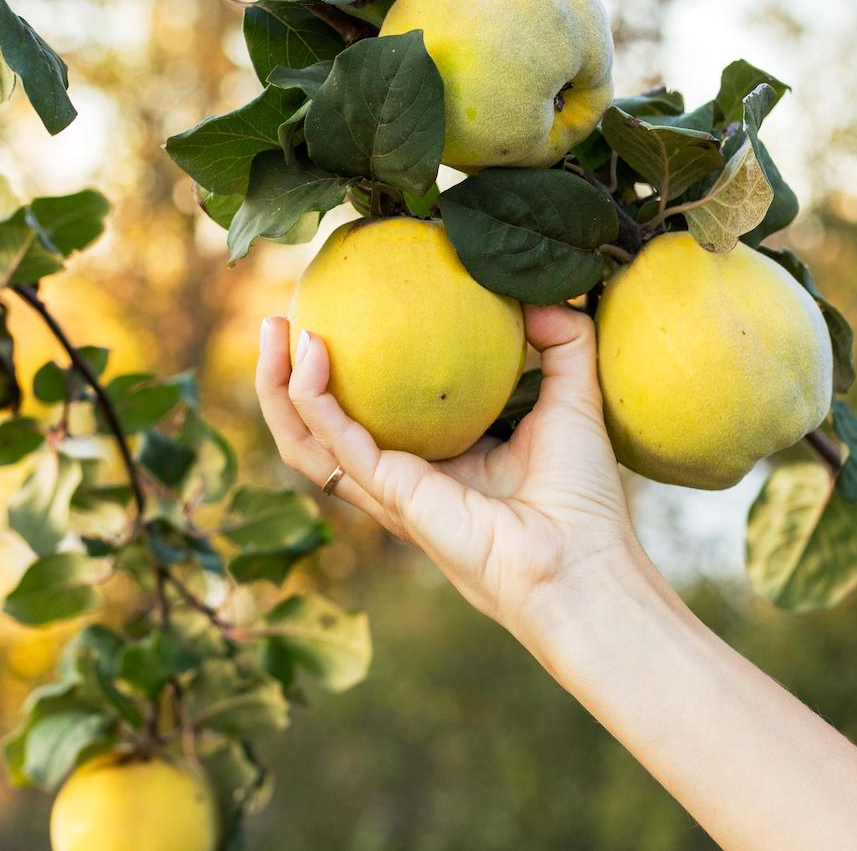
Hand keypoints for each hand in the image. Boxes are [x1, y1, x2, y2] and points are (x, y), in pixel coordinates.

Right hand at [256, 304, 642, 627]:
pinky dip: (312, 398)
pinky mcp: (391, 496)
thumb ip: (563, 343)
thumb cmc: (583, 498)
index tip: (335, 312)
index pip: (367, 415)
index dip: (342, 371)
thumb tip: (538, 296)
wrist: (583, 561)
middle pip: (313, 429)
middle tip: (279, 320)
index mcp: (433, 460)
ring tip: (273, 329)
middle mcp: (400, 478)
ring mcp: (388, 491)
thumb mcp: (573, 399)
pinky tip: (313, 352)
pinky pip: (334, 443)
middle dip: (282, 376)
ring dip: (275, 386)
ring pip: (302, 441)